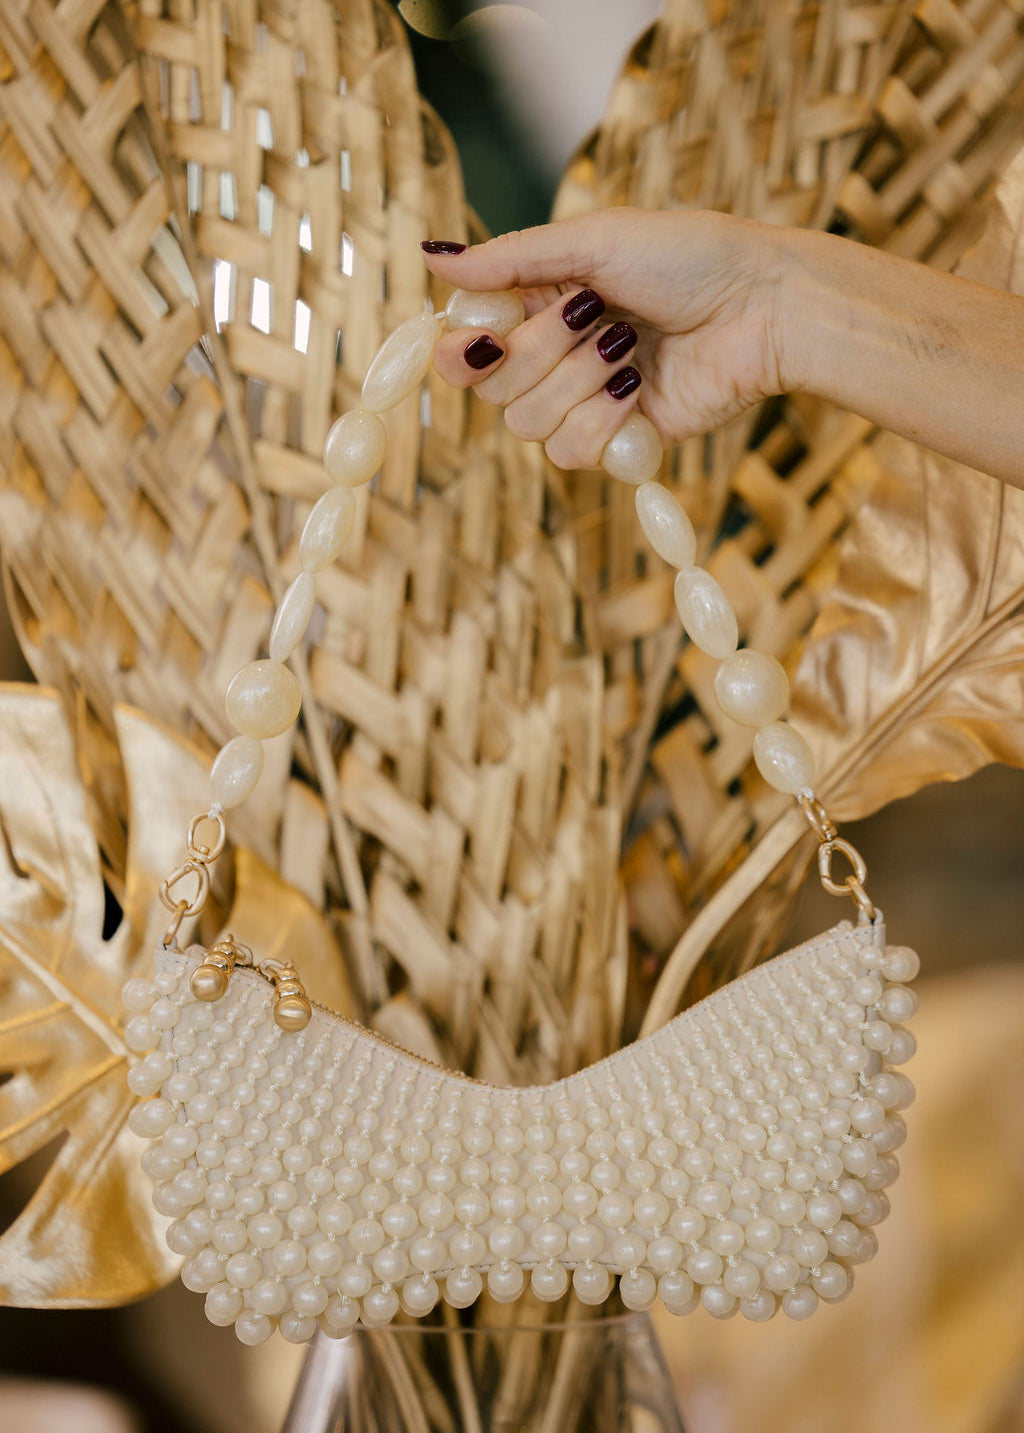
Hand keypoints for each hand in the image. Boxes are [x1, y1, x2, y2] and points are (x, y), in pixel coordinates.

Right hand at [422, 208, 790, 469]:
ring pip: (528, 425)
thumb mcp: (593, 242)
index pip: (466, 347)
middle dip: (540, 352)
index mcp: (541, 304)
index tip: (481, 339)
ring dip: (578, 382)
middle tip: (594, 312)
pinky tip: (639, 387)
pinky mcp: (619, 441)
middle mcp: (555, 356)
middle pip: (493, 390)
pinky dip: (602, 419)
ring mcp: (586, 402)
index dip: (461, 352)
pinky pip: (571, 453)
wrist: (765, 308)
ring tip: (629, 346)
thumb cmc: (690, 257)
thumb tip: (431, 255)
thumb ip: (510, 259)